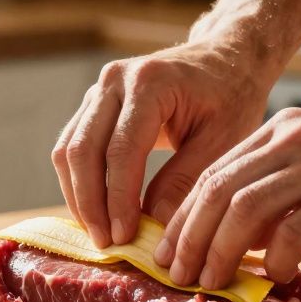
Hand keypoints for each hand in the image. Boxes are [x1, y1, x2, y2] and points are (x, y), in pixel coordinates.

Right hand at [52, 40, 273, 247]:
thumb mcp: (224, 140)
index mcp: (149, 83)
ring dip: (78, 196)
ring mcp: (99, 90)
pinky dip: (80, 182)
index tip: (124, 237)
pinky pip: (73, 147)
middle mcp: (114, 81)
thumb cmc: (232, 96)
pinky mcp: (94, 105)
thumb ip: (187, 180)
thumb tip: (154, 225)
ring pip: (69, 150)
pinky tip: (97, 212)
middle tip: (105, 243)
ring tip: (99, 234)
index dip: (117, 198)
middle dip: (89, 202)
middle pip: (82, 149)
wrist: (226, 58)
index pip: (120, 150)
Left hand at [153, 101, 300, 286]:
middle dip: (189, 238)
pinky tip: (274, 274)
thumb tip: (248, 234)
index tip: (168, 252)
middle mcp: (294, 142)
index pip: (213, 174)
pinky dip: (275, 256)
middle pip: (218, 191)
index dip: (184, 217)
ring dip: (220, 251)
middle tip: (177, 274)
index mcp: (283, 132)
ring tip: (212, 281)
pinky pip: (295, 228)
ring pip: (245, 208)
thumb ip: (288, 184)